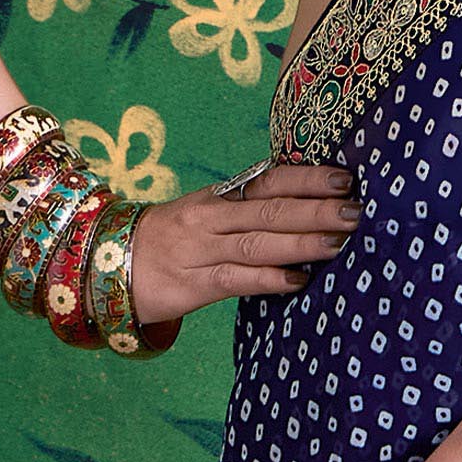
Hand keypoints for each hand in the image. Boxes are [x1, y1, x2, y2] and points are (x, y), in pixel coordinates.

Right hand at [123, 161, 359, 329]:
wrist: (103, 263)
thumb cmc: (170, 241)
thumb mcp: (207, 215)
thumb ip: (251, 211)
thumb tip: (311, 208)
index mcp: (219, 197)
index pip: (270, 180)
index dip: (308, 179)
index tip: (346, 177)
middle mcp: (211, 217)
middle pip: (271, 209)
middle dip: (317, 210)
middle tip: (358, 212)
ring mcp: (199, 250)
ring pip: (257, 242)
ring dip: (302, 242)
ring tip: (340, 244)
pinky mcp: (190, 284)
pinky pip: (235, 280)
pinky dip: (268, 279)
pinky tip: (298, 281)